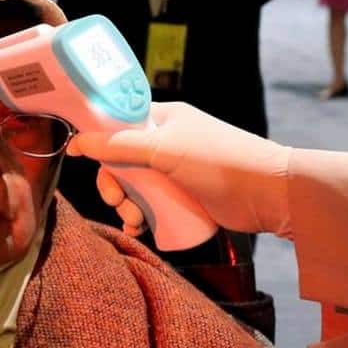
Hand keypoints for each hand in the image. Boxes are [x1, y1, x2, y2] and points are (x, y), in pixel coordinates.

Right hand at [66, 101, 293, 235]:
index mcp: (164, 118)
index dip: (99, 142)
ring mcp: (177, 170)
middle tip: (117, 202)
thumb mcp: (163, 150)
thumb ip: (119, 145)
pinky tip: (140, 229)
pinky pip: (153, 204)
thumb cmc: (219, 161)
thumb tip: (78, 141)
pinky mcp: (186, 196)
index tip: (84, 160)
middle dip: (114, 183)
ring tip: (135, 222)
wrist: (270, 194)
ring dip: (127, 205)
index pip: (118, 123)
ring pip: (136, 186)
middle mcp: (168, 140)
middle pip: (122, 160)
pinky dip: (142, 216)